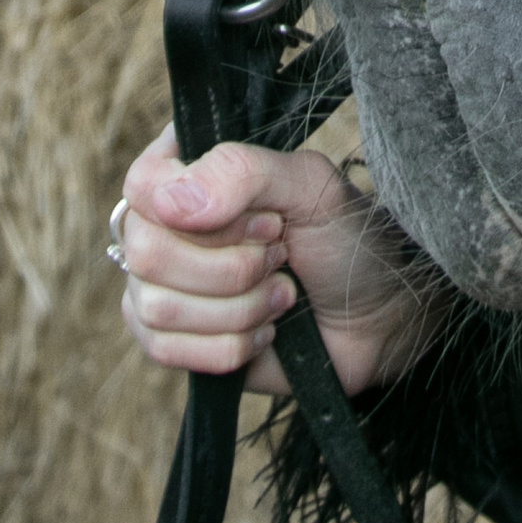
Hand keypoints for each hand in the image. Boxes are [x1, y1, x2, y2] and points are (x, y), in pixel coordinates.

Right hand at [115, 128, 433, 399]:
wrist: (376, 318)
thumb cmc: (345, 239)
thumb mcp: (312, 185)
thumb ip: (244, 171)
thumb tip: (170, 203)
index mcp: (190, 173)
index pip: (144, 185)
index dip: (202, 212)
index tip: (268, 221)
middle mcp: (163, 228)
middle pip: (147, 253)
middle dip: (231, 268)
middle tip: (281, 256)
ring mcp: (160, 287)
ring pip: (157, 307)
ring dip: (238, 308)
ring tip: (281, 294)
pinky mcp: (170, 342)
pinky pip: (165, 351)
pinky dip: (229, 346)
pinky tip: (265, 331)